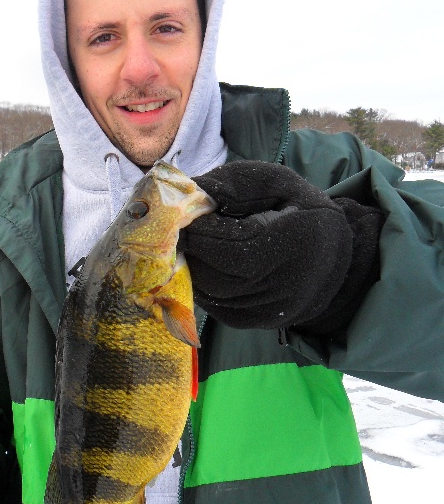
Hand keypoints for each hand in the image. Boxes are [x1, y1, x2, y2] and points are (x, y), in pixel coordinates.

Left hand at [180, 160, 381, 331]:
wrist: (328, 256)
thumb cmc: (295, 209)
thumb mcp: (272, 181)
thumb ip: (231, 184)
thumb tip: (186, 194)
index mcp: (298, 242)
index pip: (233, 248)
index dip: (200, 233)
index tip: (177, 214)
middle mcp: (285, 286)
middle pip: (214, 274)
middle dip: (189, 249)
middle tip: (175, 227)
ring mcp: (268, 310)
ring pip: (208, 291)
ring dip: (190, 264)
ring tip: (191, 240)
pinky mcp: (252, 322)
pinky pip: (211, 303)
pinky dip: (199, 280)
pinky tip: (205, 260)